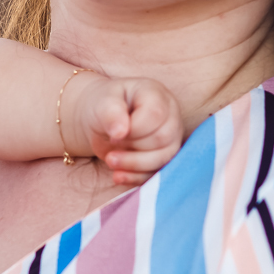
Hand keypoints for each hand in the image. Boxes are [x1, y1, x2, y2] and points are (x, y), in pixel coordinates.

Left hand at [69, 73, 183, 186]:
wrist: (102, 119)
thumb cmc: (105, 105)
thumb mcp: (102, 102)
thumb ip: (111, 112)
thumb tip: (120, 132)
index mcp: (156, 95)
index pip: (156, 115)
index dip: (134, 130)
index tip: (113, 134)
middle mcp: (170, 116)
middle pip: (163, 139)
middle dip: (134, 149)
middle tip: (110, 150)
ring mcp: (171, 139)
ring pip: (164, 159)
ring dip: (134, 165)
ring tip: (110, 161)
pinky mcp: (165, 158)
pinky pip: (158, 173)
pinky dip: (137, 178)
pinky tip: (118, 176)